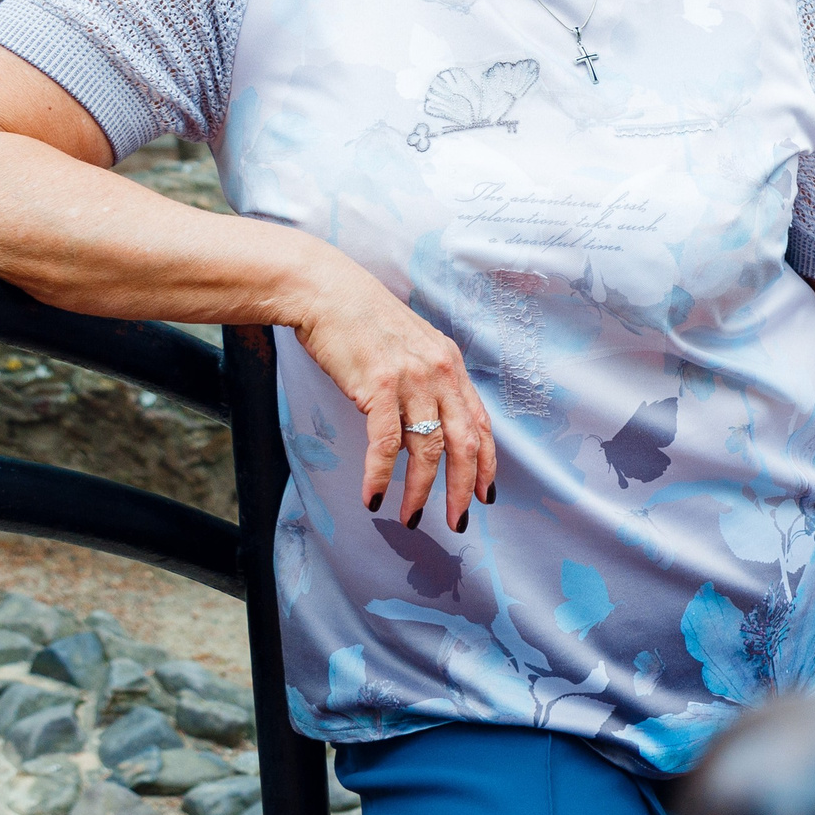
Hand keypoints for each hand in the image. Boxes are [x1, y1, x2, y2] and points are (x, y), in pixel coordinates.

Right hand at [289, 260, 495, 529]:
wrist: (327, 293)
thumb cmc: (364, 323)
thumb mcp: (411, 349)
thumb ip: (427, 384)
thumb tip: (425, 430)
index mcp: (451, 364)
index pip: (481, 423)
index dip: (487, 463)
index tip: (487, 494)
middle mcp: (440, 371)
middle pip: (465, 443)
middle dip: (464, 488)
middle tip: (458, 521)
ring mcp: (412, 378)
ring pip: (427, 449)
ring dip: (420, 491)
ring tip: (411, 518)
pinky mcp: (379, 385)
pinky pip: (385, 443)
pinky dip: (379, 475)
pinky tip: (373, 498)